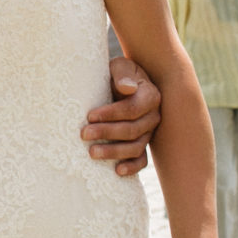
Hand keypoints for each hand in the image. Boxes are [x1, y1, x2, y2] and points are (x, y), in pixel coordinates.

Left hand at [84, 58, 160, 176]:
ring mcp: (149, 132)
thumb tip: (126, 88)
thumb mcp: (120, 66)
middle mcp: (154, 116)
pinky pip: (141, 160)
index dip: (111, 114)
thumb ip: (122, 75)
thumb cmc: (118, 73)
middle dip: (106, 133)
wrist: (123, 82)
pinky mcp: (143, 144)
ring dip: (114, 152)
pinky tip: (117, 171)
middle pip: (132, 130)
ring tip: (91, 153)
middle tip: (83, 134)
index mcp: (151, 96)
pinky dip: (131, 167)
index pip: (132, 109)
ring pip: (136, 147)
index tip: (89, 115)